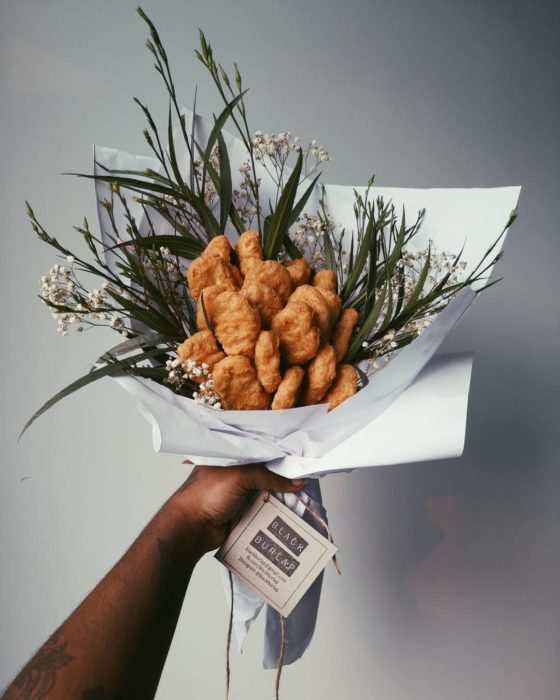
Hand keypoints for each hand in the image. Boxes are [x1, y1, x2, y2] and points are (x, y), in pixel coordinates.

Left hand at [168, 464, 307, 553]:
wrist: (192, 528)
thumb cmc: (207, 494)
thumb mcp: (240, 476)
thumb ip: (269, 476)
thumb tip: (297, 481)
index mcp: (231, 456)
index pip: (261, 450)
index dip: (280, 453)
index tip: (301, 455)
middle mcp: (236, 471)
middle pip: (267, 471)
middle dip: (285, 473)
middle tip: (307, 472)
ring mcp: (240, 492)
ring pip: (268, 489)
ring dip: (283, 492)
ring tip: (306, 491)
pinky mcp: (244, 510)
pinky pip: (265, 507)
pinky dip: (277, 508)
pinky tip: (293, 507)